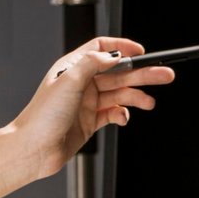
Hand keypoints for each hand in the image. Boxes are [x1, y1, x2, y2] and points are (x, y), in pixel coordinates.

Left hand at [10, 36, 174, 178]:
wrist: (33, 149)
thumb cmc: (43, 116)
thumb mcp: (68, 80)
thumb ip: (93, 63)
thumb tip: (114, 55)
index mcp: (72, 67)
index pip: (101, 48)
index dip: (122, 47)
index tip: (141, 52)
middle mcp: (80, 83)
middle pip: (118, 72)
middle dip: (142, 73)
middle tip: (165, 74)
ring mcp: (86, 103)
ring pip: (119, 94)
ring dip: (136, 96)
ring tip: (149, 103)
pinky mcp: (90, 121)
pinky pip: (113, 113)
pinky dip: (122, 114)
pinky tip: (124, 117)